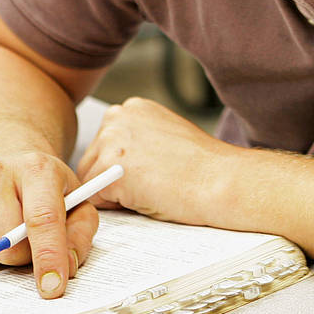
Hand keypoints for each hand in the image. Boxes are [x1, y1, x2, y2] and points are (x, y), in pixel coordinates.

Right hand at [0, 150, 94, 299]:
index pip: (43, 219)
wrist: (4, 161)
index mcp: (36, 168)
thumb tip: (68, 267)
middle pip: (8, 245)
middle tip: (26, 244)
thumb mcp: (75, 203)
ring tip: (1, 235)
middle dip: (21, 259)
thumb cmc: (42, 190)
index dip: (49, 257)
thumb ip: (79, 235)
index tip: (52, 288)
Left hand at [75, 97, 233, 225]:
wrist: (222, 180)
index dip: (124, 166)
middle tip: (153, 182)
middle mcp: (119, 117)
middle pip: (91, 160)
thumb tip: (110, 166)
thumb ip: (136, 142)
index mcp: (134, 107)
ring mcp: (112, 142)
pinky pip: (94, 199)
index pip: (105, 144)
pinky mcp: (109, 169)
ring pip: (91, 180)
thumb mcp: (165, 138)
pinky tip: (147, 196)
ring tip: (152, 188)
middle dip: (113, 179)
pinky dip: (116, 206)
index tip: (153, 169)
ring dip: (115, 193)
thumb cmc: (204, 167)